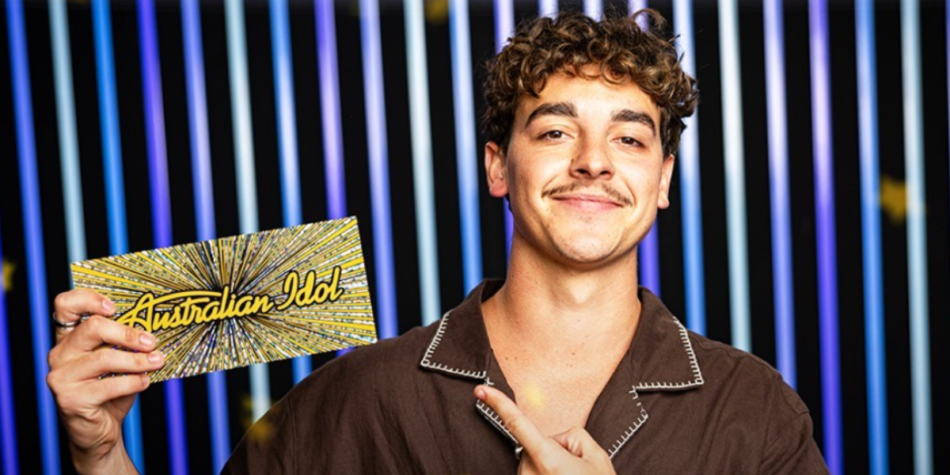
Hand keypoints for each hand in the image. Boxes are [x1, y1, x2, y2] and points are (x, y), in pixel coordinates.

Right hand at [47, 289, 163, 473]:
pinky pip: (108, 385)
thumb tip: (154, 330)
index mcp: (69, 339)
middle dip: (127, 333)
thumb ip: (125, 344)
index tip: (115, 307)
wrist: (99, 431)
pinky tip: (145, 381)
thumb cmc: (110, 391)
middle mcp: (60, 354)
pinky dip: (132, 382)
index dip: (89, 299)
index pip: (66, 305)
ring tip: (157, 361)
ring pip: (104, 357)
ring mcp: (62, 377)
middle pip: (91, 328)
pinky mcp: (70, 399)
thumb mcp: (118, 362)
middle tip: (151, 341)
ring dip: (137, 360)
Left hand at [474, 385, 616, 474]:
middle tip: (575, 469)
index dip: (498, 404)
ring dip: (550, 467)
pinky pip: (533, 474)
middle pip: (535, 446)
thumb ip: (573, 436)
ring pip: (534, 462)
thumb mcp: (596, 456)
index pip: (517, 425)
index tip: (481, 391)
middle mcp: (530, 474)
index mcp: (547, 460)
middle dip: (553, 450)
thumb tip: (554, 440)